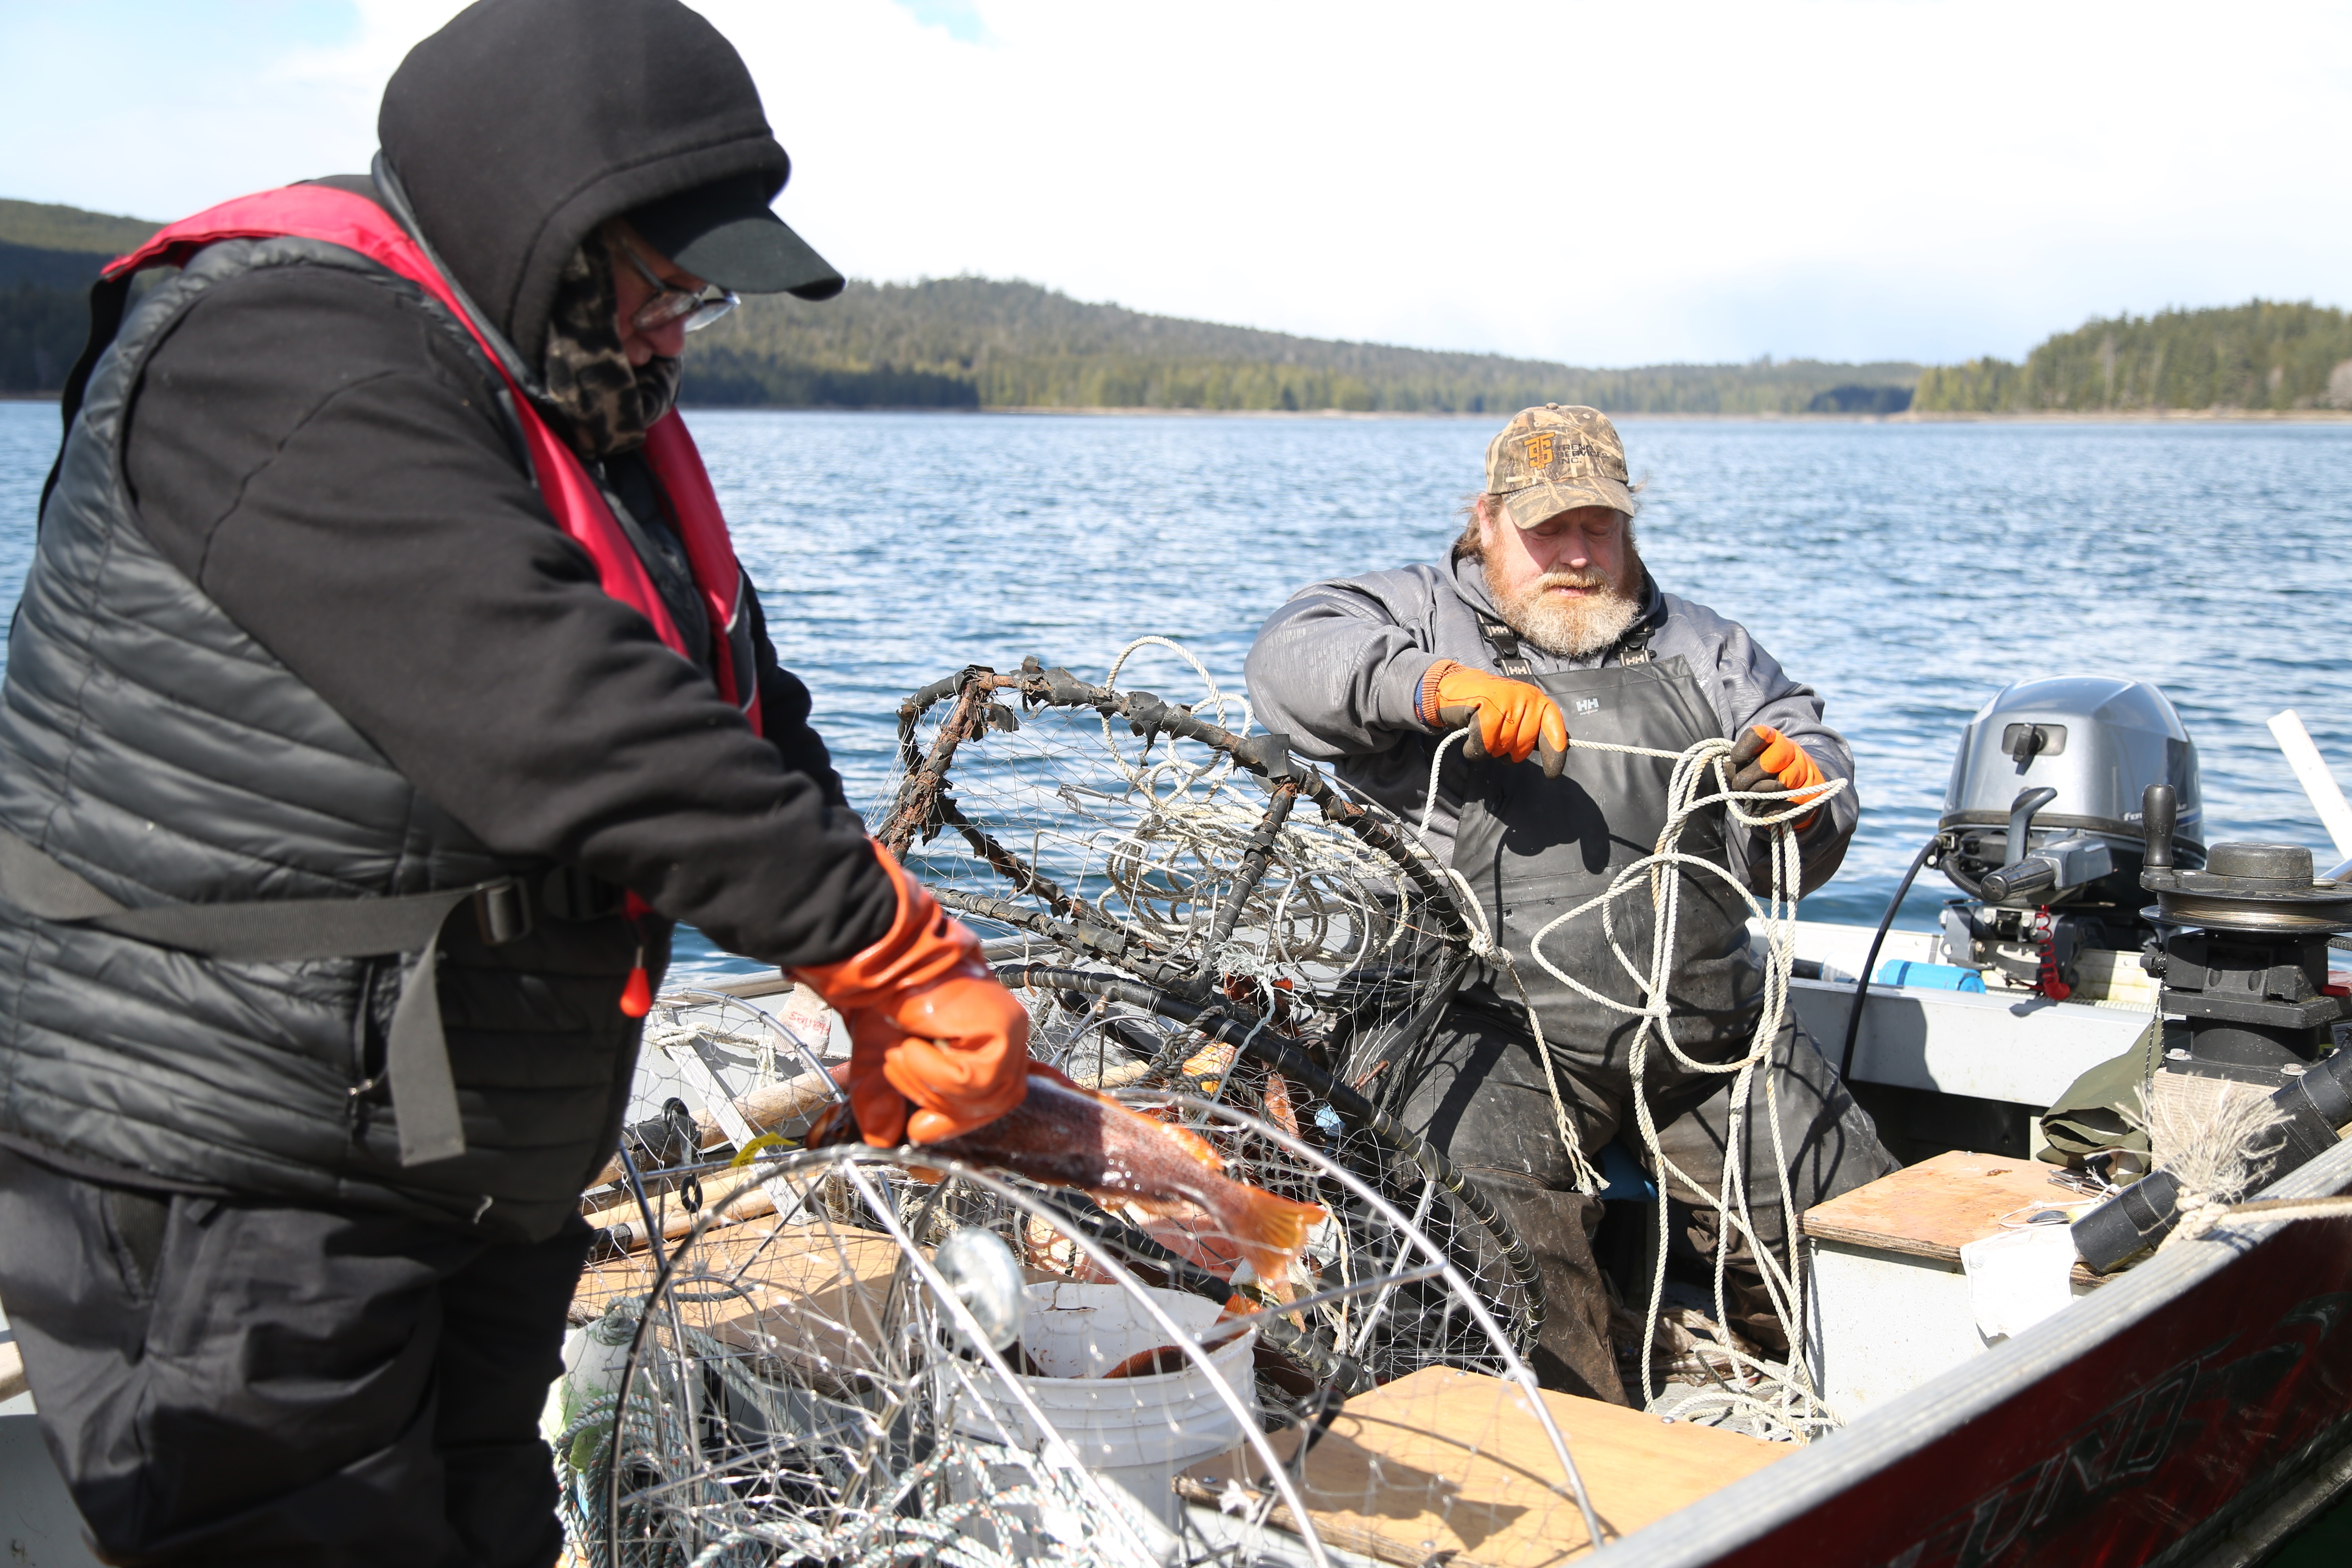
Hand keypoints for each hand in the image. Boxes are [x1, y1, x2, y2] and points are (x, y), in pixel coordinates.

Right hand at [795, 844, 1030, 1146]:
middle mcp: (1004, 1032)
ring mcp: (1008, 1028)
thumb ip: (883, 1099)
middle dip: (947, 1111)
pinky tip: (913, 1044)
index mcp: (985, 1037)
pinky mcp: (1002, 1025)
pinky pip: (975, 1078)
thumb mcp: (879, 1056)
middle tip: (907, 1091)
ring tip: (901, 1052)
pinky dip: (936, 1072)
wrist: (879, 954)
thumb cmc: (884, 992)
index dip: (958, 1121)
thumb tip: (883, 1140)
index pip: (993, 1097)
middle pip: (995, 1101)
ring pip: (985, 1095)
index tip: (921, 1131)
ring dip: (932, 1085)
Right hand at [1423, 661, 1567, 776]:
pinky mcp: (1485, 706)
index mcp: (1537, 701)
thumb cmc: (1489, 708)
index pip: (1553, 728)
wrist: (1456, 689)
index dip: (1554, 753)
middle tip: (1496, 740)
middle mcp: (1525, 698)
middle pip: (1523, 746)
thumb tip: (1555, 754)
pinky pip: (1484, 744)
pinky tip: (1471, 739)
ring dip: (1489, 750)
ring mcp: (1506, 700)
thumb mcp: (1516, 715)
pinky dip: (1475, 749)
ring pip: (1502, 746)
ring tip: (1482, 734)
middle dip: (1508, 752)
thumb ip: (1534, 731)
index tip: (1551, 774)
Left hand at [1729, 725, 1827, 826]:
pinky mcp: (1812, 792)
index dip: (1744, 747)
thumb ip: (1739, 765)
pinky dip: (1772, 808)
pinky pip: (1789, 802)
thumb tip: (1726, 770)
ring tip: (1751, 796)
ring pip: (1780, 784)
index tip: (1735, 759)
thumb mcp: (1753, 762)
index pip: (1760, 735)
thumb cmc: (1768, 772)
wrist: (1801, 786)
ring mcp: (1805, 771)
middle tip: (1738, 785)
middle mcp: (1792, 751)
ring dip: (1759, 793)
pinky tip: (1763, 808)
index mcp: (1775, 739)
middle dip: (1748, 777)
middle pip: (1768, 763)